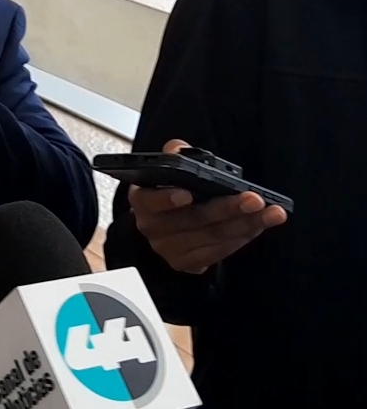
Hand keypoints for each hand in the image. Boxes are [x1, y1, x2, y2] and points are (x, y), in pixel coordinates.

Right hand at [129, 139, 287, 274]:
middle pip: (193, 219)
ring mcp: (169, 249)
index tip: (188, 194)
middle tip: (254, 200)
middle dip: (227, 209)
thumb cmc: (168, 191)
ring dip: (246, 224)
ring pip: (212, 238)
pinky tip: (259, 225)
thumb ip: (174, 155)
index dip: (167, 198)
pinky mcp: (188, 264)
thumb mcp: (167, 168)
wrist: (164, 225)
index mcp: (142, 199)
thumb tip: (181, 150)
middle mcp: (152, 227)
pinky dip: (243, 238)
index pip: (149, 199)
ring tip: (271, 213)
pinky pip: (220, 253)